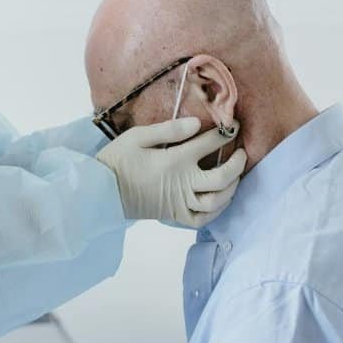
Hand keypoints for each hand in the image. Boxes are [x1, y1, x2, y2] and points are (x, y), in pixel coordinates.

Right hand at [96, 117, 246, 227]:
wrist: (100, 193)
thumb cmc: (117, 161)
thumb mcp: (137, 137)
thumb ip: (168, 129)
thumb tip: (197, 123)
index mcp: (174, 161)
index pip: (208, 144)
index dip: (224, 134)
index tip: (233, 125)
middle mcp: (182, 184)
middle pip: (222, 178)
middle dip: (238, 164)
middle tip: (242, 152)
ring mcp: (180, 203)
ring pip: (217, 201)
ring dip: (232, 188)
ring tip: (236, 176)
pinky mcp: (174, 215)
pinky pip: (202, 220)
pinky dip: (216, 212)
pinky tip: (221, 200)